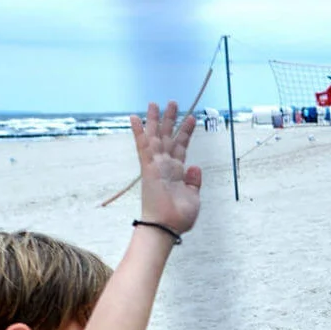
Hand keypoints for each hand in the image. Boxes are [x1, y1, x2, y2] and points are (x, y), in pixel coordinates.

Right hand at [132, 100, 200, 234]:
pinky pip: (143, 146)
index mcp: (177, 171)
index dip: (186, 131)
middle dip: (170, 119)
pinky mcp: (148, 168)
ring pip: (155, 137)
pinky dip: (138, 132)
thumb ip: (194, 181)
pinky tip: (135, 117)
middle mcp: (166, 165)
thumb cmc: (178, 217)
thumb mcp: (194, 197)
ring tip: (156, 103)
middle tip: (172, 102)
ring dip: (156, 120)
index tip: (191, 117)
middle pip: (168, 136)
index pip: (181, 146)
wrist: (167, 227)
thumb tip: (195, 167)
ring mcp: (156, 165)